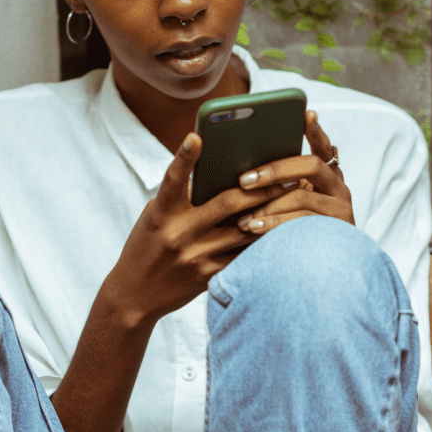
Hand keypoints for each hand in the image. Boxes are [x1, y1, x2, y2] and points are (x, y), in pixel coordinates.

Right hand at [106, 133, 280, 325]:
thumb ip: (182, 198)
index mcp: (162, 213)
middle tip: (287, 174)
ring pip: (244, 231)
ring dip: (272, 213)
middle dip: (260, 188)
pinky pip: (243, 256)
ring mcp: (196, 257)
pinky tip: (285, 230)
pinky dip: (264, 242)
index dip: (184, 157)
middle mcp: (179, 233)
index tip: (196, 136)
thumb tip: (219, 173)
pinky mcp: (209, 277)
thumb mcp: (157, 217)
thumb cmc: (148, 246)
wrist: (134, 295)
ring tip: (296, 198)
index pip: (172, 180)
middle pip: (227, 204)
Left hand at [235, 110, 353, 234]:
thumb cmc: (291, 234)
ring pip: (302, 197)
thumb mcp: (285, 207)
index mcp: (326, 176)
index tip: (305, 113)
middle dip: (274, 170)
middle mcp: (338, 188)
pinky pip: (303, 224)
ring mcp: (341, 209)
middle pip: (310, 165)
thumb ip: (275, 187)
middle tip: (244, 180)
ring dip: (268, 206)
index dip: (315, 130)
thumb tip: (238, 174)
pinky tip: (254, 230)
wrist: (319, 275)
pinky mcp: (338, 232)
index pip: (323, 146)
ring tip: (242, 217)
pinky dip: (275, 226)